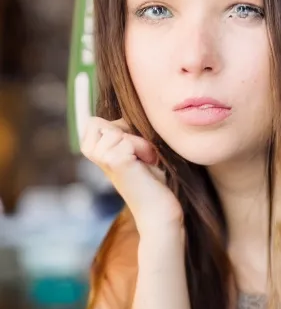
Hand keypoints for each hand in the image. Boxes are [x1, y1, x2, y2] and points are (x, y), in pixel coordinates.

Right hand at [81, 117, 182, 236]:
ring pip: (119, 129)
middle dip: (129, 133)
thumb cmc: (151, 176)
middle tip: (139, 154)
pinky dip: (144, 148)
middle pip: (105, 122)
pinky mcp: (114, 161)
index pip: (93, 121)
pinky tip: (147, 164)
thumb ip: (123, 129)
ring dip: (139, 141)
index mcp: (94, 150)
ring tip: (145, 160)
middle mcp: (93, 154)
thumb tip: (126, 99)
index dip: (118, 128)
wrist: (159, 209)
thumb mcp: (134, 146)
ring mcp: (102, 158)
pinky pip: (130, 138)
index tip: (131, 148)